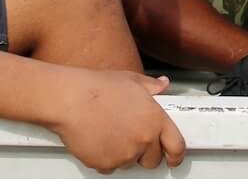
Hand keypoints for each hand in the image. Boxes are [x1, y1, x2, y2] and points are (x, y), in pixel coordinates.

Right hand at [48, 70, 184, 172]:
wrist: (71, 100)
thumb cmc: (98, 88)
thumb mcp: (131, 80)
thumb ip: (151, 86)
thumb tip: (162, 84)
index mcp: (155, 119)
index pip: (176, 146)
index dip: (176, 154)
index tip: (174, 157)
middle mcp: (144, 140)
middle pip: (153, 160)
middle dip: (146, 153)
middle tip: (132, 137)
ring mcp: (125, 155)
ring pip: (130, 163)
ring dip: (125, 154)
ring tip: (111, 132)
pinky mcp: (106, 165)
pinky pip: (110, 167)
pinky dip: (106, 158)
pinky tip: (99, 139)